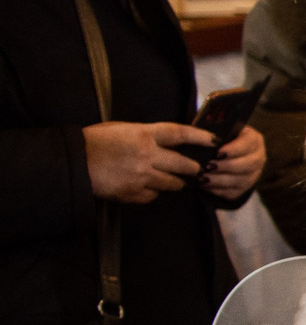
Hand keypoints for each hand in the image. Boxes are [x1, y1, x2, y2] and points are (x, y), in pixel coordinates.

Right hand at [84, 120, 205, 201]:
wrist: (73, 163)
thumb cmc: (94, 142)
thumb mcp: (121, 129)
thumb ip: (146, 135)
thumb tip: (169, 141)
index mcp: (143, 135)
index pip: (180, 134)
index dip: (201, 137)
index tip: (214, 141)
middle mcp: (146, 156)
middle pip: (184, 165)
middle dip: (194, 168)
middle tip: (196, 169)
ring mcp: (141, 177)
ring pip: (173, 184)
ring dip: (176, 182)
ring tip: (173, 179)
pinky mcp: (134, 193)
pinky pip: (154, 196)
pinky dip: (154, 192)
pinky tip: (147, 186)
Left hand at [199, 125, 264, 200]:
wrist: (222, 153)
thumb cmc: (218, 138)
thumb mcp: (219, 130)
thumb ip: (215, 132)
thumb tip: (206, 139)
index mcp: (253, 139)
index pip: (248, 144)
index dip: (234, 149)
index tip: (217, 152)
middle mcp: (258, 157)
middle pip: (248, 164)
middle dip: (226, 166)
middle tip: (208, 165)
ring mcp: (253, 174)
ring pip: (240, 180)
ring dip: (220, 180)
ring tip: (202, 177)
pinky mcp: (244, 188)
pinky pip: (233, 192)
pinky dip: (218, 190)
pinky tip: (205, 186)